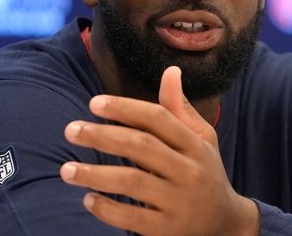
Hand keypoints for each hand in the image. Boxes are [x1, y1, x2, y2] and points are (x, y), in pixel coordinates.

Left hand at [59, 66, 258, 235]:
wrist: (225, 222)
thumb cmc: (206, 172)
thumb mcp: (202, 139)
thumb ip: (180, 108)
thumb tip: (170, 71)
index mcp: (194, 144)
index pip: (157, 118)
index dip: (125, 108)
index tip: (94, 103)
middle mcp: (188, 170)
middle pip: (140, 146)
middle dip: (102, 136)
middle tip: (71, 130)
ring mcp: (178, 201)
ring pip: (132, 182)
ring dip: (95, 175)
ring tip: (66, 170)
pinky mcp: (168, 229)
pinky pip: (133, 217)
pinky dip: (107, 209)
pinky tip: (88, 199)